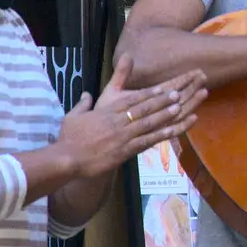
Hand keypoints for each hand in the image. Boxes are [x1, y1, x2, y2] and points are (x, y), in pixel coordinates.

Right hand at [58, 56, 208, 177]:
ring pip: (148, 123)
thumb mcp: (73, 116)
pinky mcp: (125, 150)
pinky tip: (172, 131)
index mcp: (107, 111)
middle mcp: (118, 121)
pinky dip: (160, 135)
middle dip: (161, 101)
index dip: (148, 94)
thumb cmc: (69, 138)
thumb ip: (83, 104)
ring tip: (179, 108)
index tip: (161, 88)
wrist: (68, 158)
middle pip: (143, 108)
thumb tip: (86, 94)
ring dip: (165, 115)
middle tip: (176, 94)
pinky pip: (146, 141)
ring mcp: (123, 136)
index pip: (131, 100)